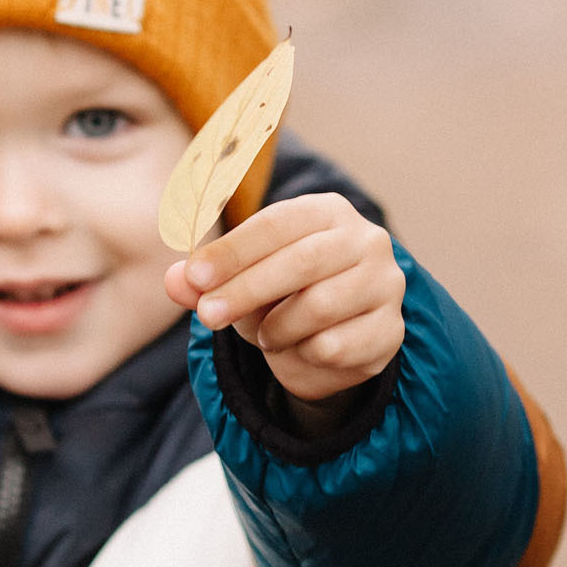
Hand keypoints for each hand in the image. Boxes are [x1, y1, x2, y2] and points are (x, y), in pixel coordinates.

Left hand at [163, 193, 404, 403]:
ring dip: (278, 329)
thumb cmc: (278, 298)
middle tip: (207, 316)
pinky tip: (302, 349)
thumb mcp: (235, 285)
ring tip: (267, 335)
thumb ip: (203, 282)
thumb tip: (174, 282)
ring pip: (320, 307)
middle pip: (302, 261)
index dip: (234, 250)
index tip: (195, 276)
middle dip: (246, 290)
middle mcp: (366, 240)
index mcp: (324, 212)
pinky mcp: (392, 330)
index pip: (277, 224)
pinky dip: (304, 354)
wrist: (328, 345)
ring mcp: (386, 284)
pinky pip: (336, 347)